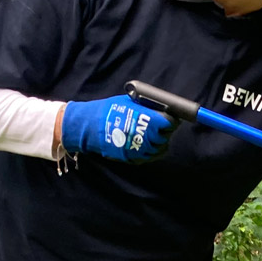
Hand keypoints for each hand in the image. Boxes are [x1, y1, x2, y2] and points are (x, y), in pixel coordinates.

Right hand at [59, 94, 175, 161]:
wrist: (90, 126)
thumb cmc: (108, 111)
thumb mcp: (129, 103)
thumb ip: (146, 107)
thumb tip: (161, 108)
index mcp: (146, 120)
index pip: (169, 123)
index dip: (171, 121)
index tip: (171, 118)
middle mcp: (145, 136)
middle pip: (165, 136)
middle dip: (165, 130)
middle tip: (162, 126)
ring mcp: (139, 148)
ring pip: (160, 148)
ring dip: (160, 142)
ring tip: (156, 135)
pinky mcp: (133, 157)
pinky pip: (151, 157)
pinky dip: (153, 151)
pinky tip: (150, 145)